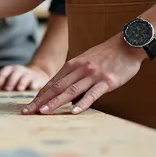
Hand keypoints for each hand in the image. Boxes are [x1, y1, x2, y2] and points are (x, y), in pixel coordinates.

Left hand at [0, 64, 52, 90]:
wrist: (38, 75)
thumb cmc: (19, 78)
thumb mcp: (9, 77)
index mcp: (12, 69)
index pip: (5, 71)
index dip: (0, 78)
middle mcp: (20, 70)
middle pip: (14, 74)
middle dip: (10, 81)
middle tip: (7, 89)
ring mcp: (30, 75)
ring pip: (25, 77)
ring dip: (22, 83)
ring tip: (19, 89)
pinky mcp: (38, 80)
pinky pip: (36, 82)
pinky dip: (34, 85)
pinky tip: (32, 88)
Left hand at [22, 34, 145, 114]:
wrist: (128, 44)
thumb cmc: (108, 55)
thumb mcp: (87, 62)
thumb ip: (76, 76)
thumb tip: (68, 96)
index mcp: (73, 65)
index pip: (52, 83)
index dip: (39, 95)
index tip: (28, 106)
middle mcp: (79, 69)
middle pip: (56, 87)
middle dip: (40, 101)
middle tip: (27, 112)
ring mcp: (92, 75)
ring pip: (70, 91)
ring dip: (55, 102)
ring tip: (43, 112)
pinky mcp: (107, 80)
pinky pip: (92, 93)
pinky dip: (82, 103)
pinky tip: (73, 111)